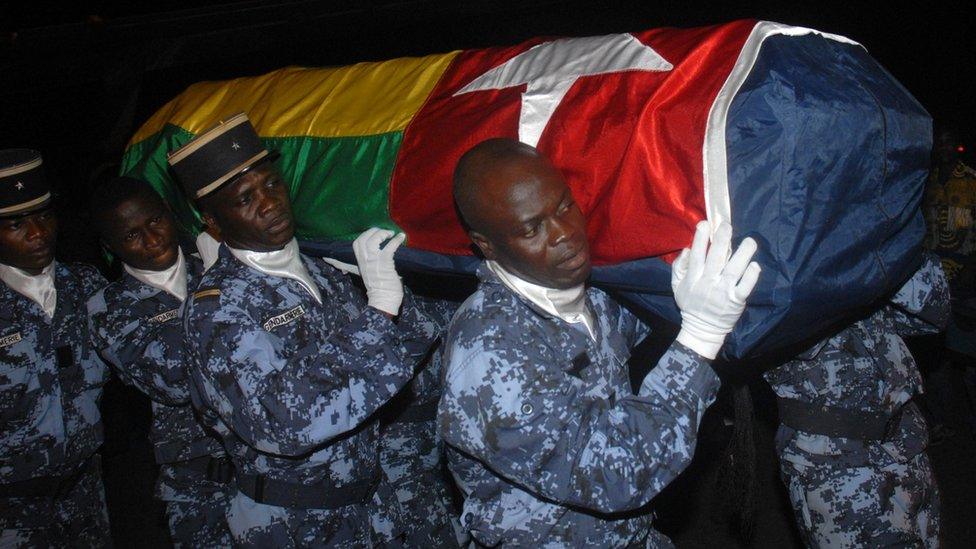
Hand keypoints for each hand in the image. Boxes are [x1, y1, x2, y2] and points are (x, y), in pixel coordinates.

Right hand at [352, 228, 405, 315]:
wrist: (383, 300)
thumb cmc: (378, 288)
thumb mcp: (366, 274)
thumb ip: (361, 266)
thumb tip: (343, 263)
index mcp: (360, 262)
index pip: (356, 243)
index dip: (364, 235)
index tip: (374, 233)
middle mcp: (364, 260)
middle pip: (363, 238)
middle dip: (374, 231)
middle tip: (385, 233)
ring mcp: (374, 261)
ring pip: (373, 239)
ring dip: (383, 233)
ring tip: (391, 234)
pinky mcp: (385, 263)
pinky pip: (389, 247)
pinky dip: (396, 240)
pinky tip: (401, 237)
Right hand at [671, 221, 760, 358]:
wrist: (702, 329)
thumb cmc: (690, 304)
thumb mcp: (676, 286)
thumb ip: (679, 267)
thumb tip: (688, 249)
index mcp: (693, 279)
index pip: (696, 256)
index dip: (700, 239)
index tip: (705, 224)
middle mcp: (708, 283)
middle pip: (715, 259)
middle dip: (721, 240)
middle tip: (727, 225)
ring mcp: (723, 292)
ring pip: (734, 270)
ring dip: (742, 254)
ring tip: (750, 240)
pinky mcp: (736, 301)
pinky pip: (745, 287)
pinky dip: (751, 275)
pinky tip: (755, 264)